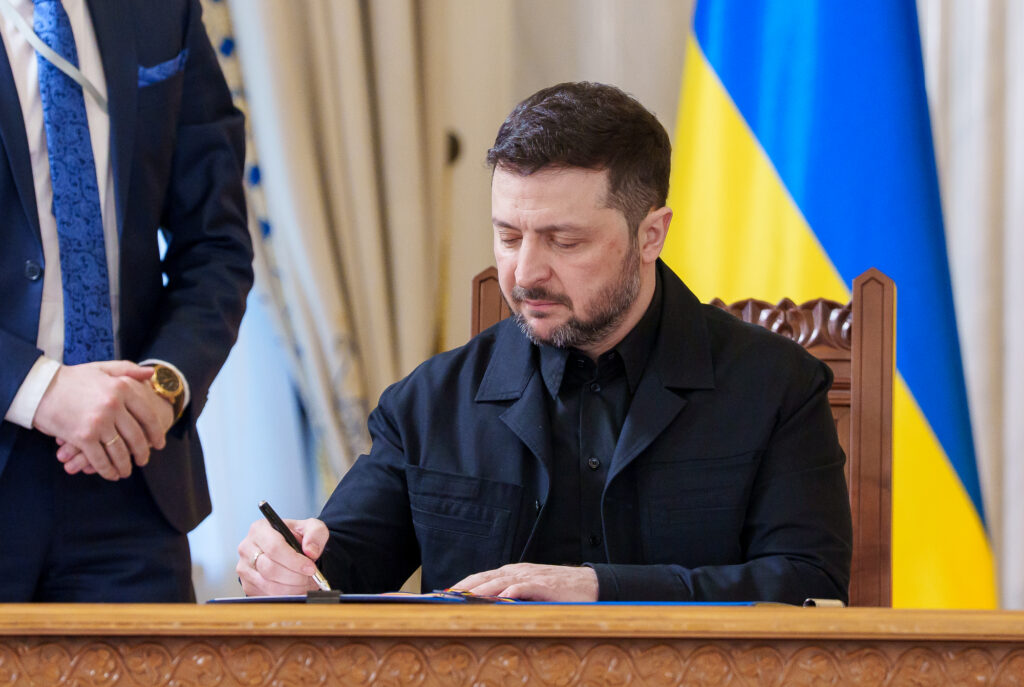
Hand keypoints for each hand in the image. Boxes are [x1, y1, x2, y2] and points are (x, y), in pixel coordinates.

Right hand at [56, 373, 174, 476]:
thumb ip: (128, 370)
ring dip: (125, 465)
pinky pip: (100, 459)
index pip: (147, 416)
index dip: (156, 433)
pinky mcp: (83, 437)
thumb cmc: (71, 378)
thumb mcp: (102, 368)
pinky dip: (107, 470)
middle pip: (136, 437)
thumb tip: (152, 374)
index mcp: (122, 389)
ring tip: (127, 470)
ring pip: (120, 451)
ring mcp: (98, 422)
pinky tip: (111, 474)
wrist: (39, 388)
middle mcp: (113, 406)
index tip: (159, 443)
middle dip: (142, 452)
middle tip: (144, 460)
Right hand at [236, 517, 328, 595]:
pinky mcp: (247, 585)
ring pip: (268, 585)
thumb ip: (315, 533)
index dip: (294, 561)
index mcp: (260, 529)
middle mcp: (247, 548)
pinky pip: (266, 595)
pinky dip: (285, 595)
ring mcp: (244, 568)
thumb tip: (310, 551)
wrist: (291, 549)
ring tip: (306, 584)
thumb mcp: (312, 527)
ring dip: (292, 588)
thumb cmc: (298, 537)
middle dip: (295, 577)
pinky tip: (296, 588)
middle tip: (311, 578)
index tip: (310, 568)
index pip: (274, 548)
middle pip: (270, 569)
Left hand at [452, 563, 598, 600]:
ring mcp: (530, 577)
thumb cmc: (558, 590)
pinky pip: (524, 587)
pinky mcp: (544, 585)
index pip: (480, 577)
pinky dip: (511, 591)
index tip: (443, 595)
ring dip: (480, 590)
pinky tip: (500, 598)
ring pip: (500, 581)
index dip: (461, 585)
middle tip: (445, 598)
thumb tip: (487, 608)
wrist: (590, 584)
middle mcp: (517, 572)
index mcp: (511, 573)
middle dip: (463, 588)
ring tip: (463, 598)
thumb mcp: (530, 591)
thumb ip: (511, 595)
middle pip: (484, 577)